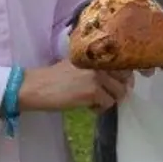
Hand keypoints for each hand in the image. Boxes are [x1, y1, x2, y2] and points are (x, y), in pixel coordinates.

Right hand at [17, 59, 133, 112]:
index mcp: (96, 53)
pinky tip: (87, 106)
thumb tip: (120, 76)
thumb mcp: (78, 64)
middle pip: (126, 78)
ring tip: (94, 101)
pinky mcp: (93, 91)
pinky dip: (99, 108)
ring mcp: (98, 76)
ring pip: (119, 92)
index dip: (126, 75)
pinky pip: (108, 103)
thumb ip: (97, 66)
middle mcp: (99, 62)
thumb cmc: (55, 77)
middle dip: (119, 89)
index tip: (124, 82)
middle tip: (105, 94)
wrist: (36, 87)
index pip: (124, 62)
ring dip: (109, 99)